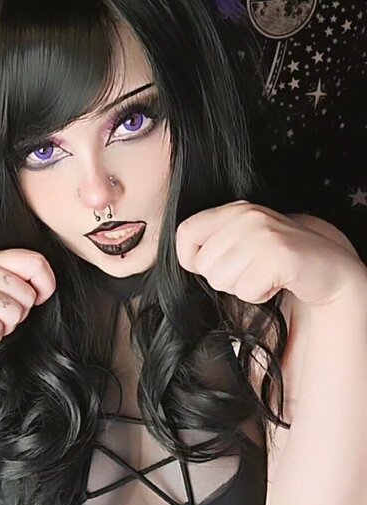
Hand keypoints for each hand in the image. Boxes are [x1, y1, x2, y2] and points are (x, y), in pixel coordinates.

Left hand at [175, 200, 364, 308]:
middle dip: (223, 279)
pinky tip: (277, 282)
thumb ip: (211, 246)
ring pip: (222, 281)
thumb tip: (179, 265)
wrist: (326, 265)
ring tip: (264, 274)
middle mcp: (246, 216)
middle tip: (251, 270)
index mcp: (233, 209)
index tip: (209, 265)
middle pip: (203, 265)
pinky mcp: (280, 255)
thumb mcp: (240, 243)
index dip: (189, 258)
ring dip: (242, 288)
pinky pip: (247, 291)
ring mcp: (264, 233)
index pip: (185, 232)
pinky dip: (260, 295)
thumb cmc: (274, 261)